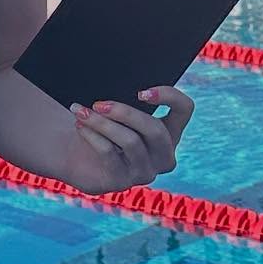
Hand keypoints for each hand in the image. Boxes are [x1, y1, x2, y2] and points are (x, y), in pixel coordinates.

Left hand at [65, 86, 193, 195]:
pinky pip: (109, 153)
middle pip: (155, 130)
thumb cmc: (102, 125)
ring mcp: (145, 172)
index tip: (141, 92)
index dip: (169, 96)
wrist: (77, 157)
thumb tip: (114, 82)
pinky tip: (80, 126)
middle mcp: (163, 155)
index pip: (185, 109)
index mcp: (169, 131)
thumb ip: (125, 98)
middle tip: (99, 103)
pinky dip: (92, 135)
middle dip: (125, 113)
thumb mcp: (118, 111)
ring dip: (102, 123)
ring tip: (80, 111)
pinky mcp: (122, 182)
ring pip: (130, 141)